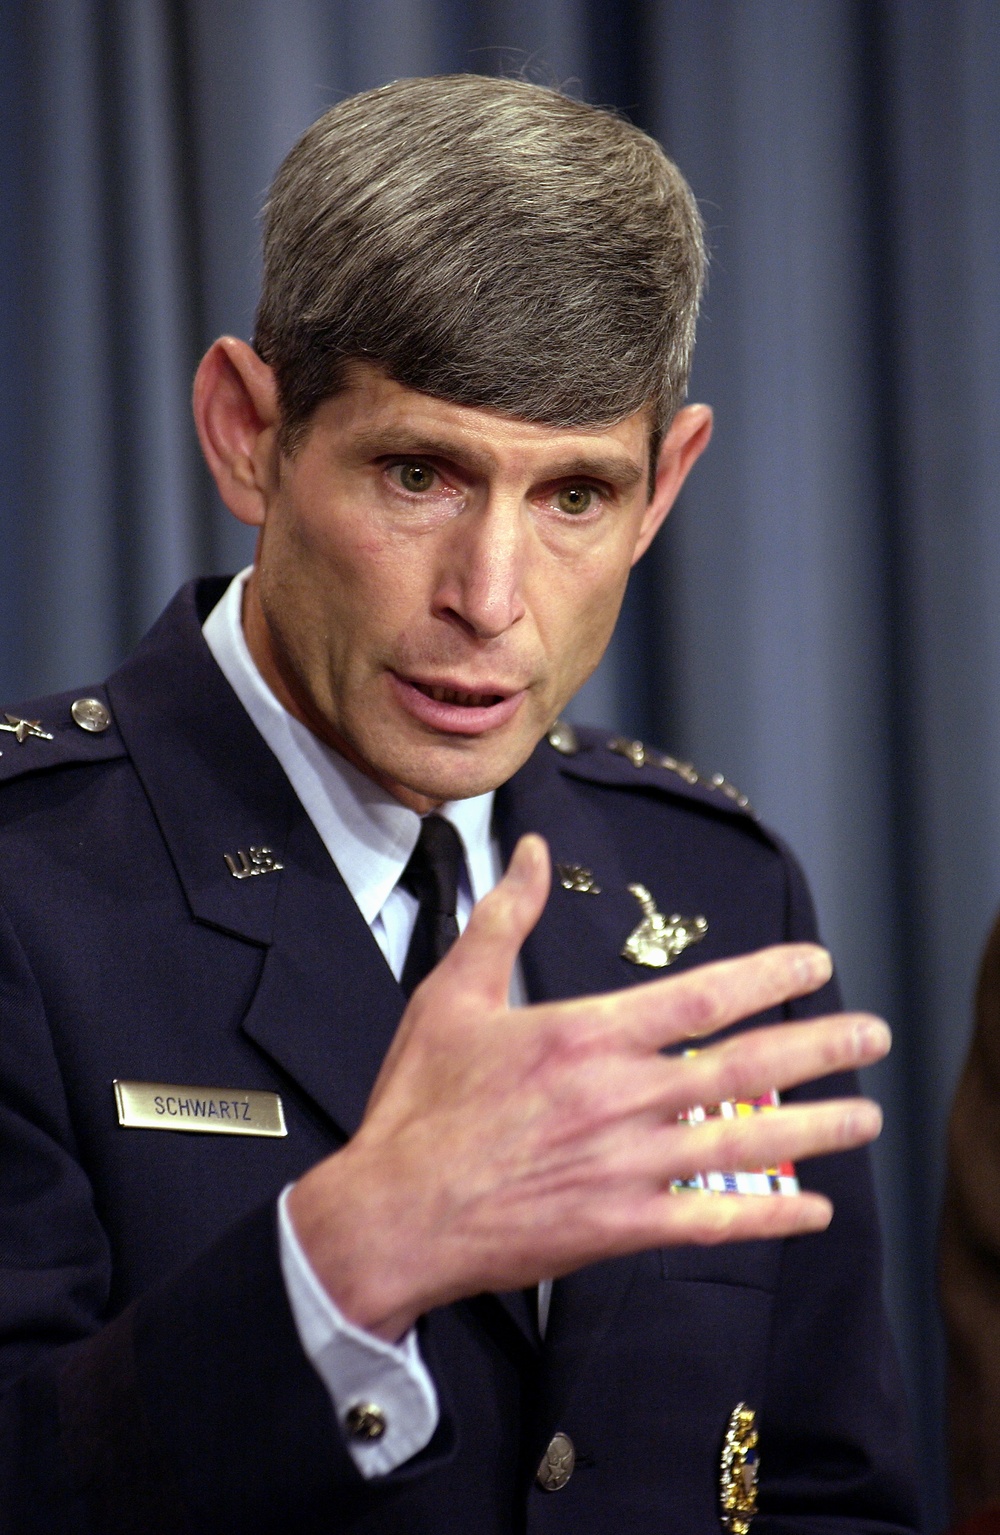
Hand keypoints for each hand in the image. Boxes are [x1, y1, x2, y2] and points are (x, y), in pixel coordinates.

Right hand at [289, 834, 889, 1340]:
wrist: (392, 1213)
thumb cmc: (419, 1102)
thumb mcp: (453, 996)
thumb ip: (502, 921)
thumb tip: (524, 850)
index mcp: (584, 1035)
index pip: (701, 997)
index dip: (769, 976)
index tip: (816, 962)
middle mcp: (619, 1097)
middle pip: (743, 1067)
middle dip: (818, 1048)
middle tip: (874, 1036)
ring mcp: (626, 1167)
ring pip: (741, 1142)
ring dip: (814, 1127)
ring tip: (867, 1116)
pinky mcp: (620, 1229)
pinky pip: (712, 1223)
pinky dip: (768, 1217)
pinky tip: (814, 1210)